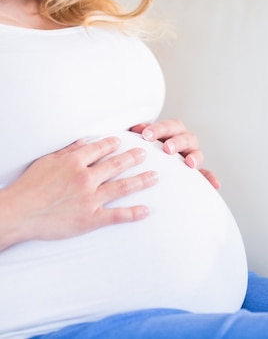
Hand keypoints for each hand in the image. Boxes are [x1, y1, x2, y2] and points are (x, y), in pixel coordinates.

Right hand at [0, 137, 157, 249]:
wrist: (20, 212)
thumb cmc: (30, 186)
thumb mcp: (47, 161)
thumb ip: (68, 150)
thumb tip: (84, 141)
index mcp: (75, 162)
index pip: (101, 148)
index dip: (113, 144)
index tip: (121, 141)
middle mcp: (86, 178)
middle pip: (117, 164)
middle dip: (133, 157)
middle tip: (145, 154)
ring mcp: (90, 199)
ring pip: (122, 187)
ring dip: (141, 180)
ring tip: (155, 176)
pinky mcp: (90, 219)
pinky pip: (116, 215)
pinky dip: (133, 213)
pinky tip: (146, 210)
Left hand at [130, 120, 220, 189]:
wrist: (159, 159)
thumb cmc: (152, 146)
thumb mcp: (148, 138)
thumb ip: (144, 133)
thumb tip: (136, 128)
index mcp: (174, 130)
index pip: (169, 126)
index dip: (159, 129)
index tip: (147, 135)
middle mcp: (185, 141)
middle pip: (185, 138)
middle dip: (177, 142)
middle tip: (167, 148)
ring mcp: (192, 155)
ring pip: (197, 153)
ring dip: (194, 157)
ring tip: (190, 163)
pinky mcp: (197, 170)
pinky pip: (206, 174)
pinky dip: (211, 178)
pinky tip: (215, 184)